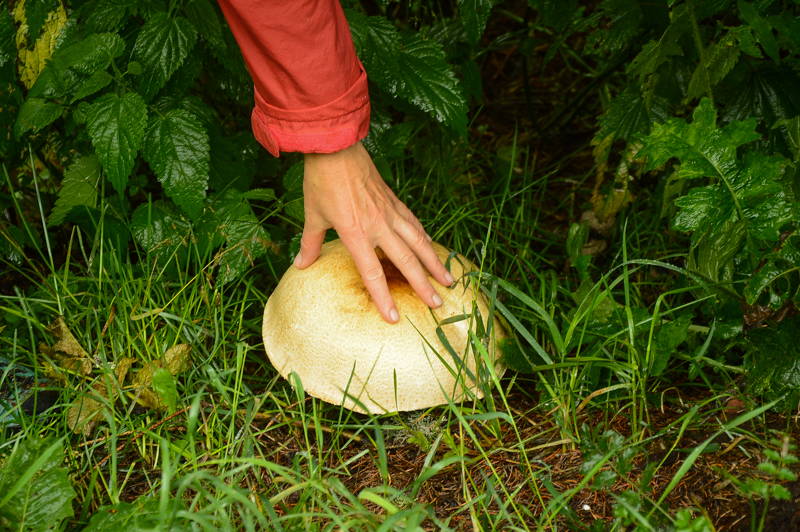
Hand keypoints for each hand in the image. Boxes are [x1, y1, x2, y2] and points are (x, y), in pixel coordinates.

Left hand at [294, 141, 454, 322]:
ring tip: (448, 280)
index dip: (384, 297)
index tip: (395, 318)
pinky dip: (425, 237)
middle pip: (406, 261)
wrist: (336, 147)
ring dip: (434, 263)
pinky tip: (432, 247)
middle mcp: (378, 225)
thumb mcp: (312, 215)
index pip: (373, 273)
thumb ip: (310, 243)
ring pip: (419, 242)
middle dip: (422, 285)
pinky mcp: (394, 200)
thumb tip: (300, 265)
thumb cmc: (321, 181)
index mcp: (356, 233)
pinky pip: (413, 223)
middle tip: (437, 304)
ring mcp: (389, 212)